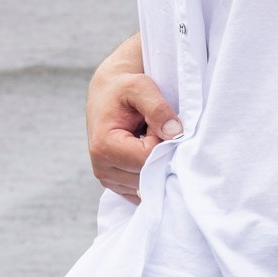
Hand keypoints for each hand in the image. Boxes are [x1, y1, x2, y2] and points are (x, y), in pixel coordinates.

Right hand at [88, 36, 176, 202]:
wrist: (107, 93)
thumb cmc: (124, 88)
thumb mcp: (141, 87)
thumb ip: (158, 108)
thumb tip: (175, 134)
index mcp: (104, 147)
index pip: (148, 158)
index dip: (161, 141)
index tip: (156, 124)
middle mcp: (102, 168)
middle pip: (148, 175)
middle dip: (160, 154)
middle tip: (154, 131)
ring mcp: (108, 179)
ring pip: (148, 184)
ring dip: (156, 163)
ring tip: (147, 139)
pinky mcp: (116, 183)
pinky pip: (143, 189)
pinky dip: (151, 174)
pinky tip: (147, 154)